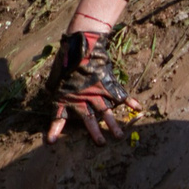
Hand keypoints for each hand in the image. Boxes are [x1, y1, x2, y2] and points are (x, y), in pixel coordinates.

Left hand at [47, 29, 142, 144]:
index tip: (51, 142)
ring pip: (106, 112)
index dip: (54, 129)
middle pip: (89, 120)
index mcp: (66, 97)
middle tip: (101, 144)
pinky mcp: (108, 84)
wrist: (82, 45)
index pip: (58, 116)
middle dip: (95, 133)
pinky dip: (130, 101)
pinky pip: (121, 95)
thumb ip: (55, 87)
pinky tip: (138, 108)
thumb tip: (51, 91)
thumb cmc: (66, 59)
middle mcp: (82, 99)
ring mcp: (97, 93)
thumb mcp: (56, 75)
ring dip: (113, 125)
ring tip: (119, 136)